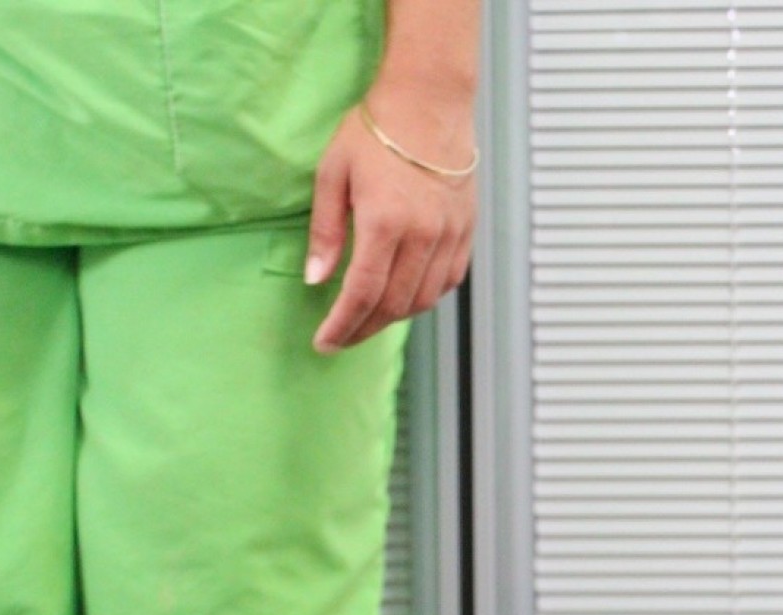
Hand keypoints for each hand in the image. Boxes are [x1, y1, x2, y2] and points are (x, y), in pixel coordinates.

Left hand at [307, 87, 477, 353]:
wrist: (428, 103)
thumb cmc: (375, 133)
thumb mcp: (333, 174)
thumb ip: (326, 232)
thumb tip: (316, 278)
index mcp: (385, 222)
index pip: (363, 293)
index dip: (342, 325)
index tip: (324, 343)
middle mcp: (423, 236)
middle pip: (394, 305)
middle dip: (364, 329)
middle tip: (341, 338)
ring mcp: (449, 236)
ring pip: (423, 300)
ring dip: (393, 318)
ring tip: (368, 320)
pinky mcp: (466, 232)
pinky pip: (448, 282)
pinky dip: (424, 298)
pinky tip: (404, 298)